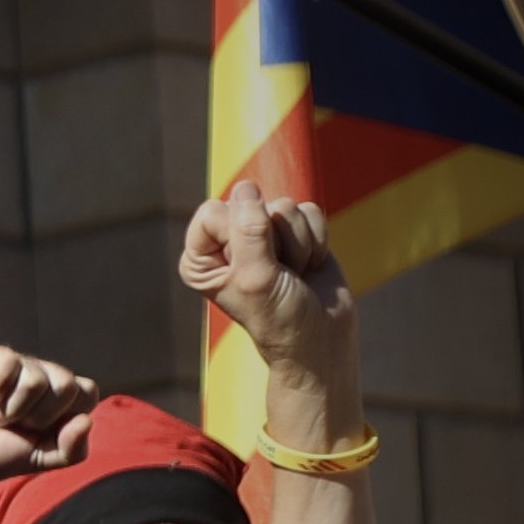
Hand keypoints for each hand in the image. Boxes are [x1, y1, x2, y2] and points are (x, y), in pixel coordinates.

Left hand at [181, 178, 357, 383]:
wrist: (322, 336)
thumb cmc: (279, 316)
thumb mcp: (256, 277)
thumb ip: (248, 231)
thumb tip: (246, 187)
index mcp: (200, 256)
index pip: (213, 211)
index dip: (240, 232)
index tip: (251, 265)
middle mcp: (226, 242)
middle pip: (252, 203)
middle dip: (275, 238)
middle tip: (278, 273)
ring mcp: (263, 235)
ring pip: (285, 206)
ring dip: (299, 243)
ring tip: (294, 273)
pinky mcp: (296, 232)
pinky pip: (310, 211)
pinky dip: (317, 239)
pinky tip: (310, 265)